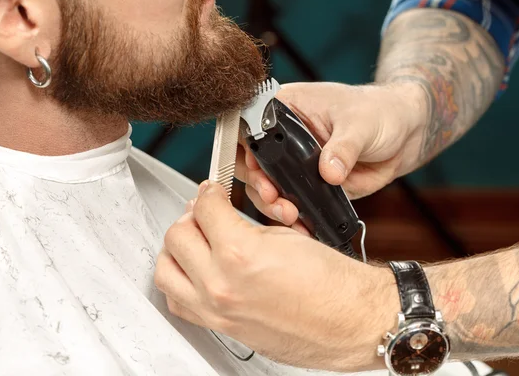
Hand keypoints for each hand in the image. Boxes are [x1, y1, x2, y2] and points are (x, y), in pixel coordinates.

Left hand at [154, 181, 398, 371]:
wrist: (352, 321)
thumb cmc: (333, 284)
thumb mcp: (285, 236)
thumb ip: (243, 225)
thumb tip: (221, 218)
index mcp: (239, 254)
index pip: (204, 207)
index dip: (209, 192)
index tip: (213, 191)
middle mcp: (221, 284)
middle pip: (177, 235)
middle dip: (191, 216)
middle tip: (204, 212)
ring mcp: (217, 310)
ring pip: (166, 271)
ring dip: (177, 249)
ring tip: (194, 240)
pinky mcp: (221, 327)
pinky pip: (179, 303)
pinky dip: (179, 283)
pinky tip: (193, 272)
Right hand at [235, 81, 425, 226]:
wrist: (404, 133)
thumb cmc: (380, 112)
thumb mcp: (361, 123)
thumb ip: (343, 148)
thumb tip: (329, 172)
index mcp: (286, 108)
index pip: (250, 125)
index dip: (247, 149)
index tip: (259, 169)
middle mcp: (283, 137)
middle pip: (250, 162)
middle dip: (257, 183)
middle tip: (272, 196)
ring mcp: (293, 164)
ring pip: (266, 187)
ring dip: (272, 204)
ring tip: (289, 214)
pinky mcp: (308, 185)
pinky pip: (292, 202)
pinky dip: (293, 217)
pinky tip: (300, 226)